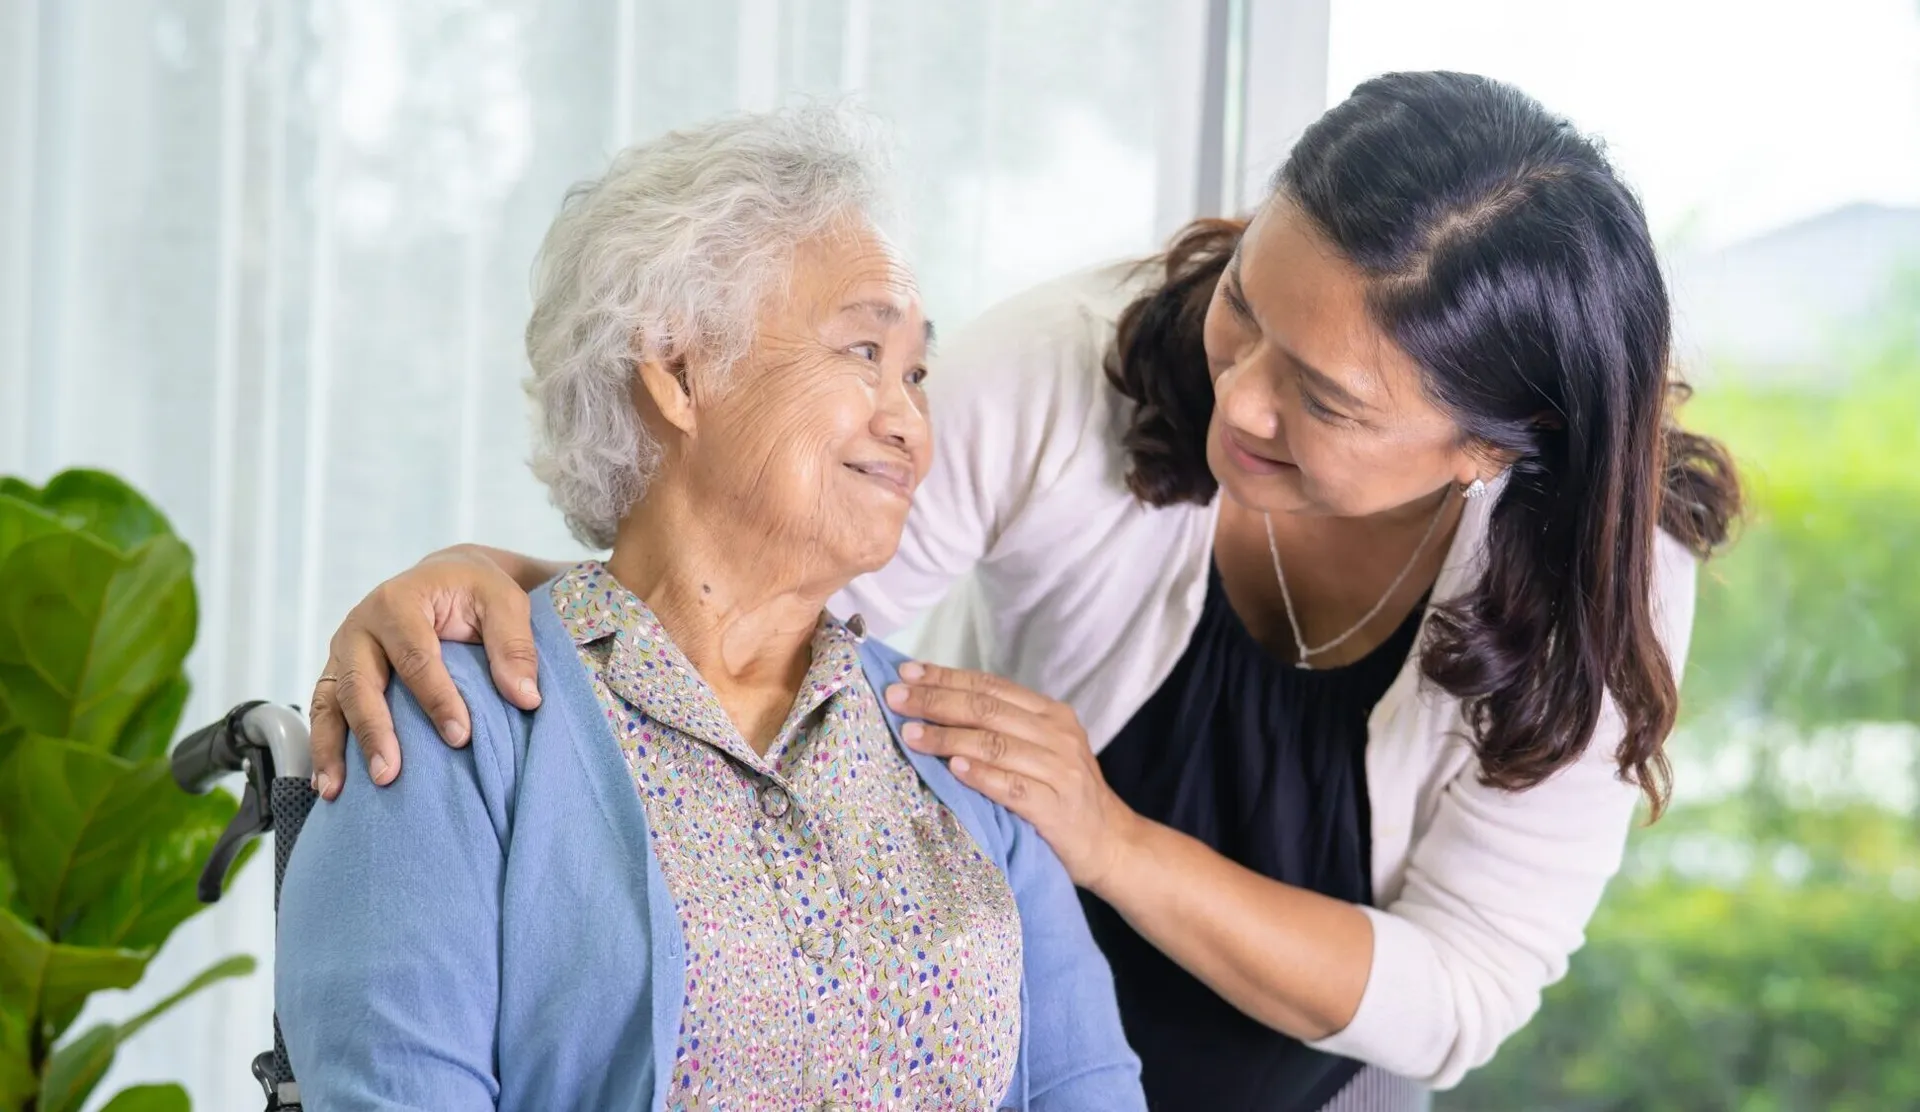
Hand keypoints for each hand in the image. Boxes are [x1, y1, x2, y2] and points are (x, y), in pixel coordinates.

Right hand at [308, 545, 541, 799]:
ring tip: (337, 791)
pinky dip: (323, 748)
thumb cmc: (475, 591)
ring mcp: (343, 652)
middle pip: (360, 682)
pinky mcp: (337, 675)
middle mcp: (361, 626)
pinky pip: (323, 712)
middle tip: (388, 775)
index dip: (437, 698)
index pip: (416, 656)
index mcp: (399, 602)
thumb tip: (526, 697)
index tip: (460, 737)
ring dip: (332, 748)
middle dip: (373, 731)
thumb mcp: (505, 602)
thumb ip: (515, 645)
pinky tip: (331, 785)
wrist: (445, 579)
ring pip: (329, 701)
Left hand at [886, 662, 1140, 889]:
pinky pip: (1012, 788)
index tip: (906, 673)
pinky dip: (981, 776)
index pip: (991, 686)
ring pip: (996, 744)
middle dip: (936, 701)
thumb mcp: (1040, 749)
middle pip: (988, 710)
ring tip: (910, 735)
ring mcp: (1060, 770)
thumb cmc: (1061, 793)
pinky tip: (953, 769)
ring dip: (948, 738)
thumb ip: (1000, 728)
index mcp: (1051, 713)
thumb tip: (933, 705)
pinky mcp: (1056, 808)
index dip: (946, 677)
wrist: (1111, 842)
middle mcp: (1058, 735)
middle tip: (896, 699)